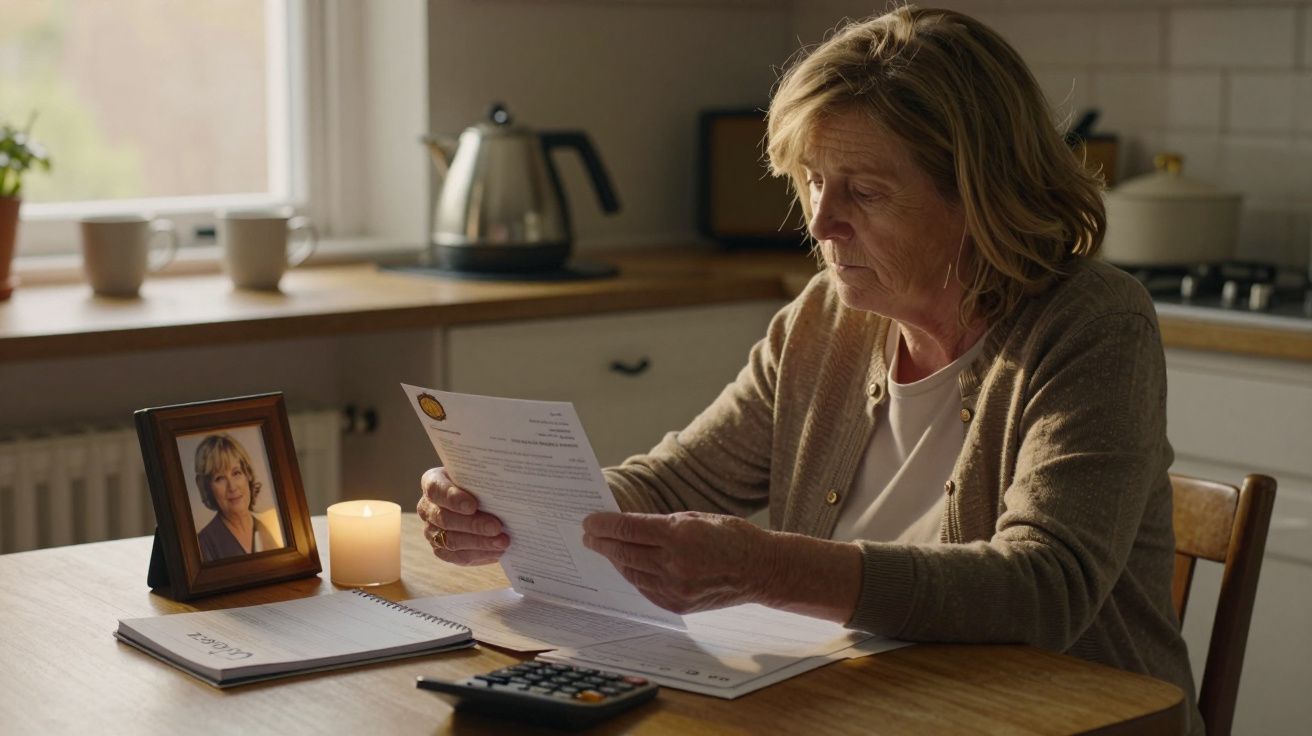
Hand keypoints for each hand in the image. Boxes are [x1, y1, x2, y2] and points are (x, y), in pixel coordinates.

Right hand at [416, 467, 508, 565]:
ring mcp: (432, 530)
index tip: (473, 505)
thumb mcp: (479, 475)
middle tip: (497, 527)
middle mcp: (427, 507)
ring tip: (502, 542)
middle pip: (445, 519)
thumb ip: (484, 479)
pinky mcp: (441, 550)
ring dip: (479, 542)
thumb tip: (504, 489)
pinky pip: (458, 556)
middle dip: (473, 525)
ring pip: (451, 541)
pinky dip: (479, 554)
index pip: (436, 489)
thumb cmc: (479, 483)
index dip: (453, 498)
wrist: (480, 501)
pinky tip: (496, 551)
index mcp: (433, 482)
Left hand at [581, 511, 769, 614]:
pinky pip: (645, 589)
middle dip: (602, 543)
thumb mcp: (695, 518)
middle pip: (625, 552)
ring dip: (615, 560)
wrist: (760, 569)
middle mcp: (675, 564)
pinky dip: (633, 576)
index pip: (629, 529)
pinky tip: (627, 566)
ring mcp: (675, 588)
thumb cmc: (731, 537)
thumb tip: (628, 527)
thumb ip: (661, 525)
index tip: (589, 521)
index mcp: (680, 536)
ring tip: (604, 550)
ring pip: (632, 572)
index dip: (604, 525)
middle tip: (588, 536)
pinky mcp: (677, 604)